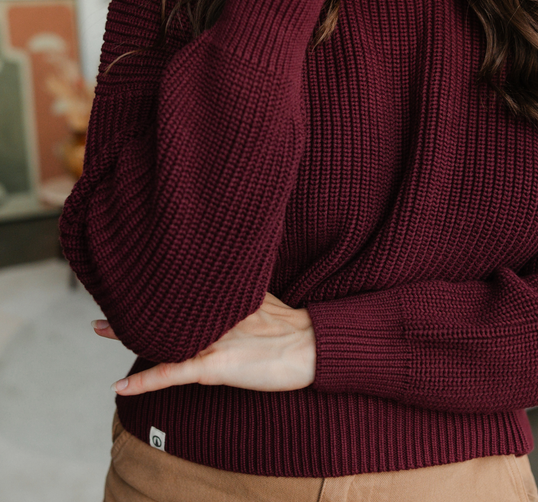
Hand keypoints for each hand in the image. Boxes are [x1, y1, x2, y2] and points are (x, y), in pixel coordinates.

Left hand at [92, 292, 315, 395]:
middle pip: (168, 306)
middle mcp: (217, 314)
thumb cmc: (297, 327)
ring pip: (164, 335)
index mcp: (229, 298)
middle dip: (136, 302)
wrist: (315, 345)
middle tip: (105, 293)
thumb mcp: (267, 298)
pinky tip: (121, 385)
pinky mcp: (216, 366)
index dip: (160, 284)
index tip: (137, 275)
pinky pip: (173, 373)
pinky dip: (145, 380)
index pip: (186, 288)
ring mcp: (214, 340)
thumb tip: (236, 279)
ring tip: (98, 327)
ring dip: (128, 333)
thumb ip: (246, 291)